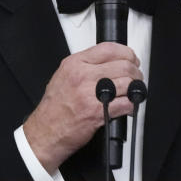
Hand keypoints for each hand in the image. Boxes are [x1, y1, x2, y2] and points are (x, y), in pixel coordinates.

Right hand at [22, 42, 143, 173]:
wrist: (44, 132)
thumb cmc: (53, 108)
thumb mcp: (63, 76)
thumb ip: (84, 65)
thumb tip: (109, 62)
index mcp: (75, 64)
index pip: (109, 48)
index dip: (127, 53)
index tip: (131, 59)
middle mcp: (82, 76)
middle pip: (123, 65)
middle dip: (135, 72)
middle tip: (136, 78)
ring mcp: (90, 93)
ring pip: (128, 83)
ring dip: (136, 89)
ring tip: (133, 93)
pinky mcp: (98, 112)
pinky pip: (126, 103)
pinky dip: (132, 105)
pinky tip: (127, 107)